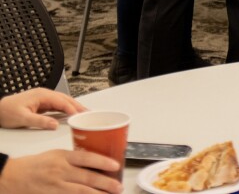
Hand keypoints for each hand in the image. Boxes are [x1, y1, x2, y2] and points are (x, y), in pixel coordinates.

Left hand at [0, 88, 84, 129]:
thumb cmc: (6, 112)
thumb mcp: (23, 118)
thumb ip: (40, 121)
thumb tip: (55, 124)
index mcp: (42, 95)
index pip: (62, 101)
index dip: (72, 108)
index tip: (80, 116)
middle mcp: (44, 94)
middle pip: (66, 99)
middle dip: (78, 106)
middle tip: (89, 113)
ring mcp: (43, 98)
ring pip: (63, 101)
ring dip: (73, 107)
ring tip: (84, 113)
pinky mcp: (42, 104)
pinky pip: (58, 105)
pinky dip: (66, 109)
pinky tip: (71, 114)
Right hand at [0, 150, 121, 193]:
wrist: (14, 177)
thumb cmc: (37, 164)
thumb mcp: (56, 155)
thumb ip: (74, 158)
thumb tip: (98, 163)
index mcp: (62, 157)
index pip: (86, 158)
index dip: (102, 162)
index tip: (116, 165)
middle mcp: (60, 172)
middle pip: (87, 178)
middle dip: (106, 183)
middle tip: (118, 186)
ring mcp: (56, 187)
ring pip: (80, 192)